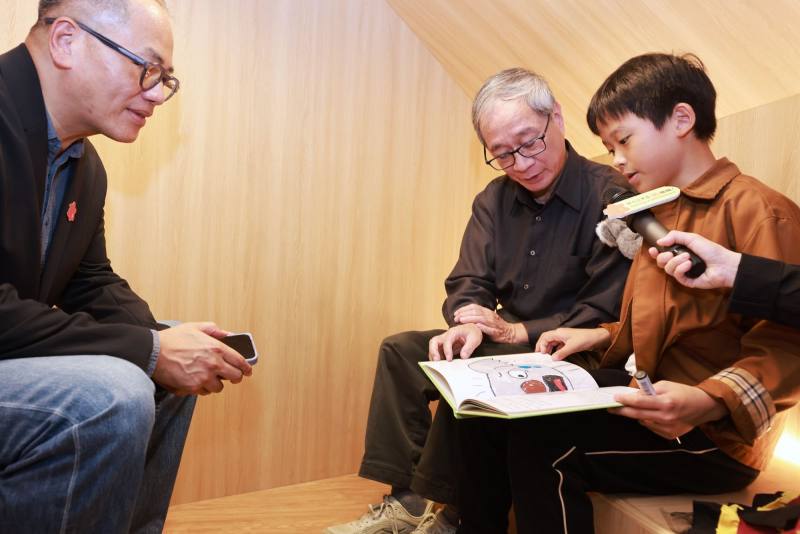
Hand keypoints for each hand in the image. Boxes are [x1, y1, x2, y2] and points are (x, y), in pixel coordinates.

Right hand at [153, 322, 252, 395]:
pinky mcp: (193, 387)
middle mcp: (213, 364)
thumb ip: (214, 330)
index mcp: (216, 348)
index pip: (240, 361)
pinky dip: (202, 388)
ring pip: (219, 387)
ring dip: (215, 383)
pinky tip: (195, 380)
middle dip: (234, 377)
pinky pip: (204, 392)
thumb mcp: (195, 327)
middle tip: (231, 376)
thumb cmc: (173, 339)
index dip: (246, 368)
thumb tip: (228, 334)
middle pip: (235, 377)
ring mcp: (204, 377)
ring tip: (206, 376)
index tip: (248, 371)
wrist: (153, 353)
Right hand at [428, 324, 482, 360]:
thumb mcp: (474, 339)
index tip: (449, 359)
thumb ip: (469, 347)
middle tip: (437, 361)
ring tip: (438, 364)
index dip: (447, 350)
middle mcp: (446, 335)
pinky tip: (442, 363)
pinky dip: (437, 357)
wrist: (472, 330)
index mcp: (453, 332)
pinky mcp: (444, 346)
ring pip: (433, 346)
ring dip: (433, 355)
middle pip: (434, 341)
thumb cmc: (472, 332)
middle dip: (433, 351)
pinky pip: (437, 351)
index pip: (447, 341)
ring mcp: (444, 340)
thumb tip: (463, 356)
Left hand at [453, 304, 527, 343]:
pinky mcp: (496, 332)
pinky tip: (475, 327)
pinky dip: (481, 327)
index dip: (464, 309)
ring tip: (461, 320)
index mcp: (487, 311)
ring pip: (480, 318)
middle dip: (464, 314)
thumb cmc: (497, 326)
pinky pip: (488, 329)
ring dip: (470, 319)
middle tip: (456, 318)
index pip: (474, 307)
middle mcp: (490, 315)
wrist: (510, 333)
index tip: (456, 313)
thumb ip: (479, 315)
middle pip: (475, 312)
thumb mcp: (488, 318)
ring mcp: (493, 323)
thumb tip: (464, 315)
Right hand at [534, 327, 609, 360]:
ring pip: (552, 342)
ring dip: (548, 348)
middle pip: (547, 338)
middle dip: (542, 345)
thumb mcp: (572, 347)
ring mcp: (564, 337)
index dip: (541, 345)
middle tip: (539, 354)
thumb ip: (561, 353)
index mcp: (559, 333)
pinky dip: (555, 349)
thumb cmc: (585, 339)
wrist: (596, 338)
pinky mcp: (568, 341)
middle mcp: (560, 334)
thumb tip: (553, 358)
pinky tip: (556, 354)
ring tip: (546, 355)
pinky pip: (558, 344)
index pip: (545, 337)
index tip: (542, 353)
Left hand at [611, 381, 727, 439]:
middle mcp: (666, 417)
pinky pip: (651, 427)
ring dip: (638, 415)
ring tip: (643, 407)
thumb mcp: (665, 385)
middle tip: (611, 408)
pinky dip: (648, 420)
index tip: (615, 398)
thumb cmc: (683, 393)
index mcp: (666, 403)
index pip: (640, 402)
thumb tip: (632, 395)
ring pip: (643, 422)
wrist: (703, 407)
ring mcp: (668, 428)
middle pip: (637, 415)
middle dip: (622, 411)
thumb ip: (648, 390)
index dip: (625, 400)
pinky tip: (655, 415)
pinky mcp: (670, 435)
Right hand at [648, 230, 740, 289]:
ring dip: (676, 262)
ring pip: (667, 269)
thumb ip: (675, 236)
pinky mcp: (687, 282)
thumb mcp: (692, 238)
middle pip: (661, 262)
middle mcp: (680, 263)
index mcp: (680, 252)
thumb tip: (659, 241)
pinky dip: (681, 269)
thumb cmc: (711, 250)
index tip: (653, 249)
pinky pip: (677, 277)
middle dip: (663, 257)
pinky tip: (689, 265)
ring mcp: (683, 273)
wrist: (724, 264)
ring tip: (688, 258)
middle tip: (672, 254)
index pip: (662, 254)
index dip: (655, 252)